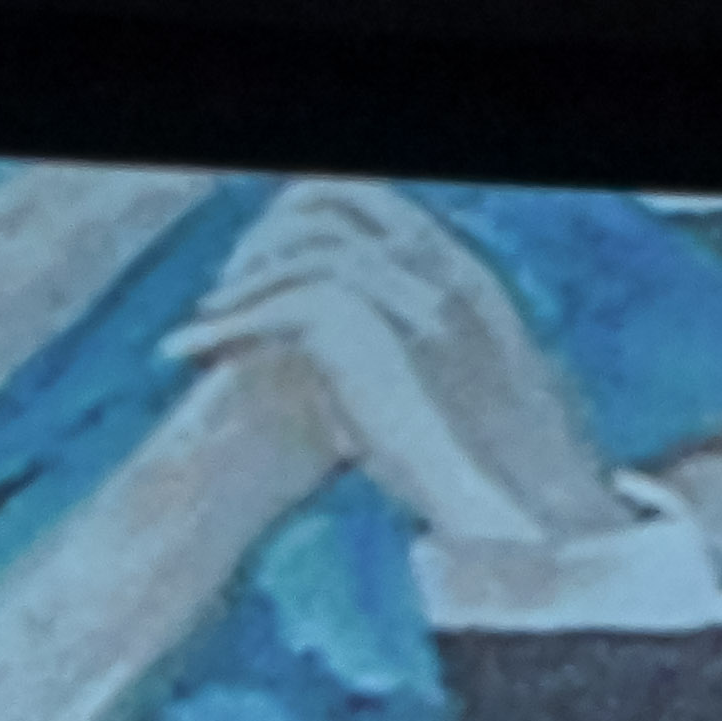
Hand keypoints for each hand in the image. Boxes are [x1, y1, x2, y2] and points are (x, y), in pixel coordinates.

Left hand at [161, 180, 628, 550]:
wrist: (534, 519)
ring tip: (204, 326)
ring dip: (241, 282)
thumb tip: (407, 375)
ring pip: (297, 247)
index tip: (268, 271)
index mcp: (468, 279)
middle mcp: (441, 272)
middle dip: (268, 237)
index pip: (374, 204)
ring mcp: (411, 298)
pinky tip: (187, 351)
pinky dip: (225, 324)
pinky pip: (277, 305)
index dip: (308, 226)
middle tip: (228, 292)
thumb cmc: (518, 490)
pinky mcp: (375, 337)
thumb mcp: (487, 401)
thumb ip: (442, 363)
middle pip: (330, 201)